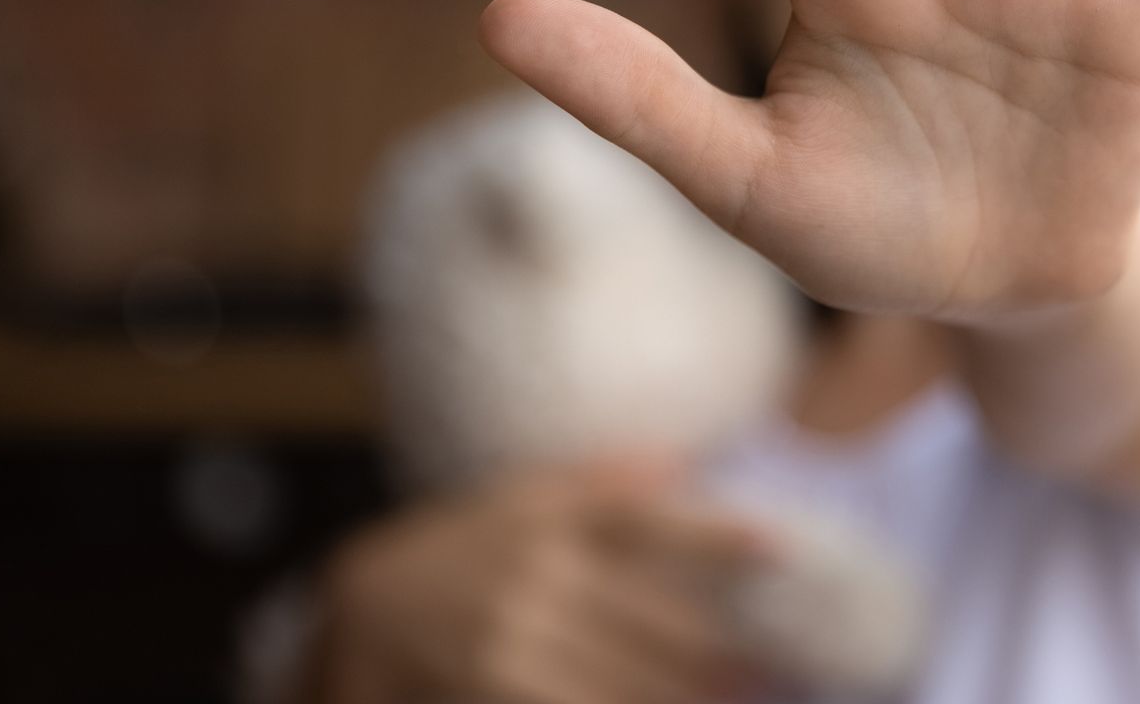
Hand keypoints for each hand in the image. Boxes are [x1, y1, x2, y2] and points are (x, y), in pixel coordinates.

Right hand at [313, 460, 769, 703]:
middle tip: (777, 669)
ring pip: (627, 681)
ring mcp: (513, 646)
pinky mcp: (497, 693)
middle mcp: (536, 581)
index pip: (650, 523)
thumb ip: (595, 482)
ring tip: (738, 698)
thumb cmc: (452, 551)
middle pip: (655, 623)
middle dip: (722, 654)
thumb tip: (678, 460)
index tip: (784, 550)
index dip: (720, 537)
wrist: (354, 617)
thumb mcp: (514, 499)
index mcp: (548, 522)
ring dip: (689, 696)